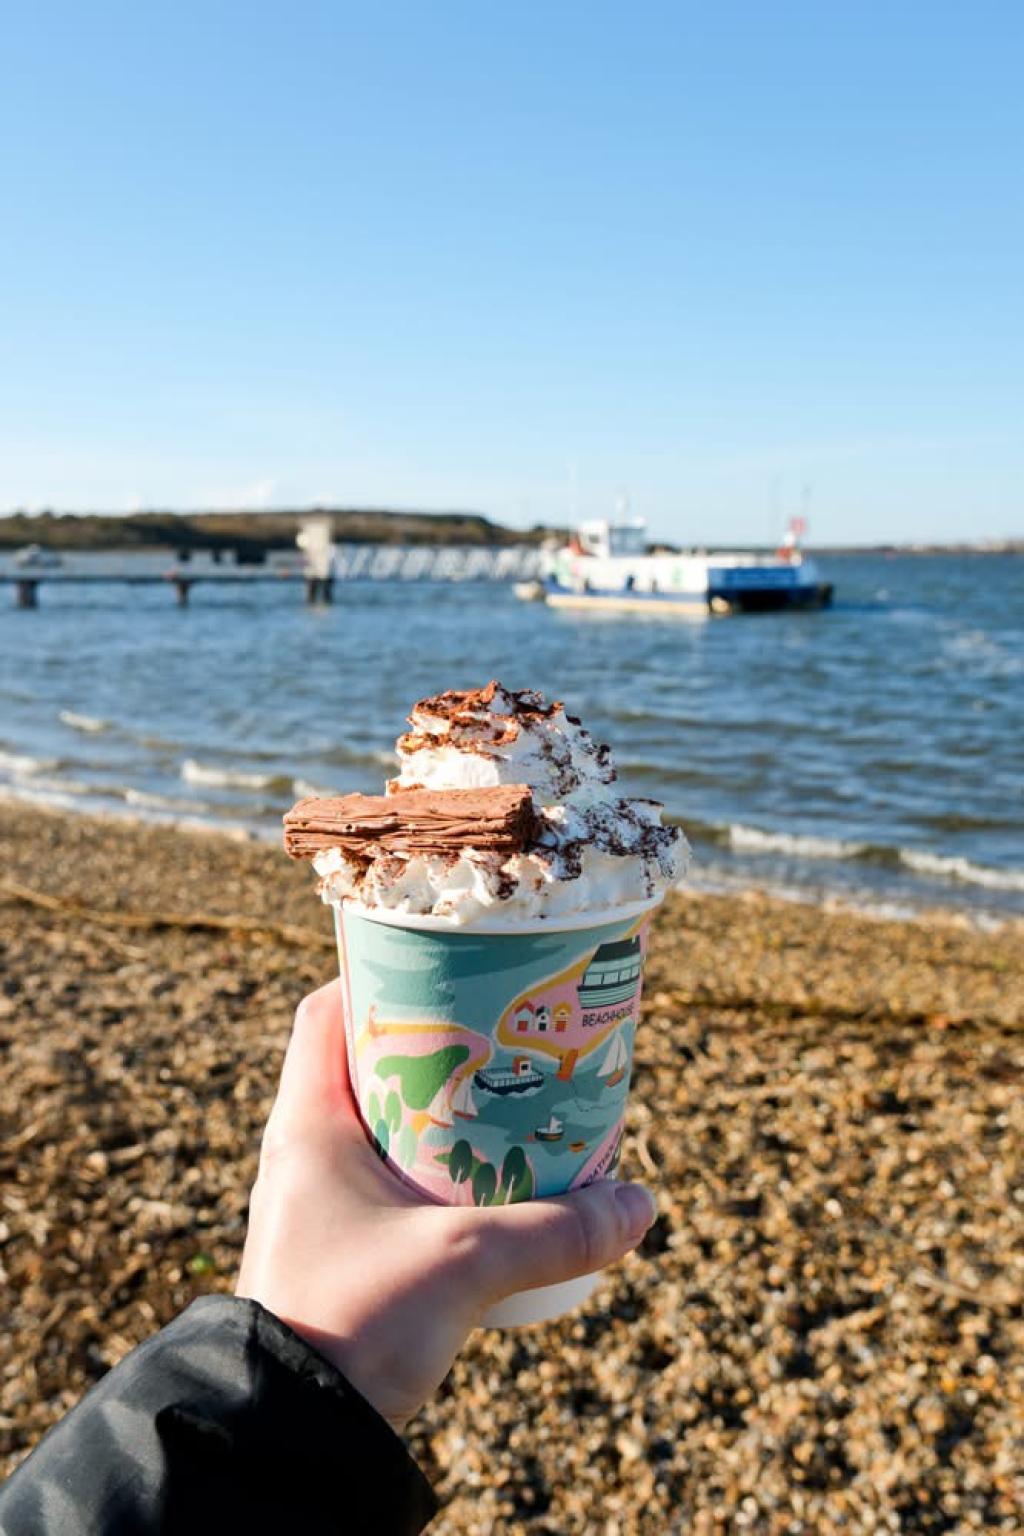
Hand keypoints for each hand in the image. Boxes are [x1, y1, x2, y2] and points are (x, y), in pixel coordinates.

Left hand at [236, 981, 656, 1431]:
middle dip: (439, 1044)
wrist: (289, 1438)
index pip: (326, 1013)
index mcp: (306, 1126)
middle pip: (369, 1062)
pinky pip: (397, 1180)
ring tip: (517, 1097)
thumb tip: (641, 1204)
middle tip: (506, 1032)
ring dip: (447, 1110)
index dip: (382, 978)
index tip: (450, 968)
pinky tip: (497, 1178)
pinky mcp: (346, 1251)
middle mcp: (306, 1154)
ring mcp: (323, 1204)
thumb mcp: (463, 1265)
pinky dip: (443, 1166)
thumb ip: (554, 1230)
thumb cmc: (348, 1327)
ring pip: (388, 1126)